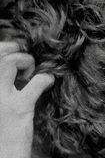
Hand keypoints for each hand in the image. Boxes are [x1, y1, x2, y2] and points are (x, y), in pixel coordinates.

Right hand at [0, 42, 53, 157]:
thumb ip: (1, 90)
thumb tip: (11, 72)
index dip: (2, 49)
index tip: (12, 53)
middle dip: (14, 52)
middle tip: (24, 64)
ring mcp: (0, 98)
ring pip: (11, 61)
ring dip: (25, 61)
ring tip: (31, 73)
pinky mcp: (19, 109)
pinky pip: (36, 82)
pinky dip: (45, 79)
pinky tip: (47, 83)